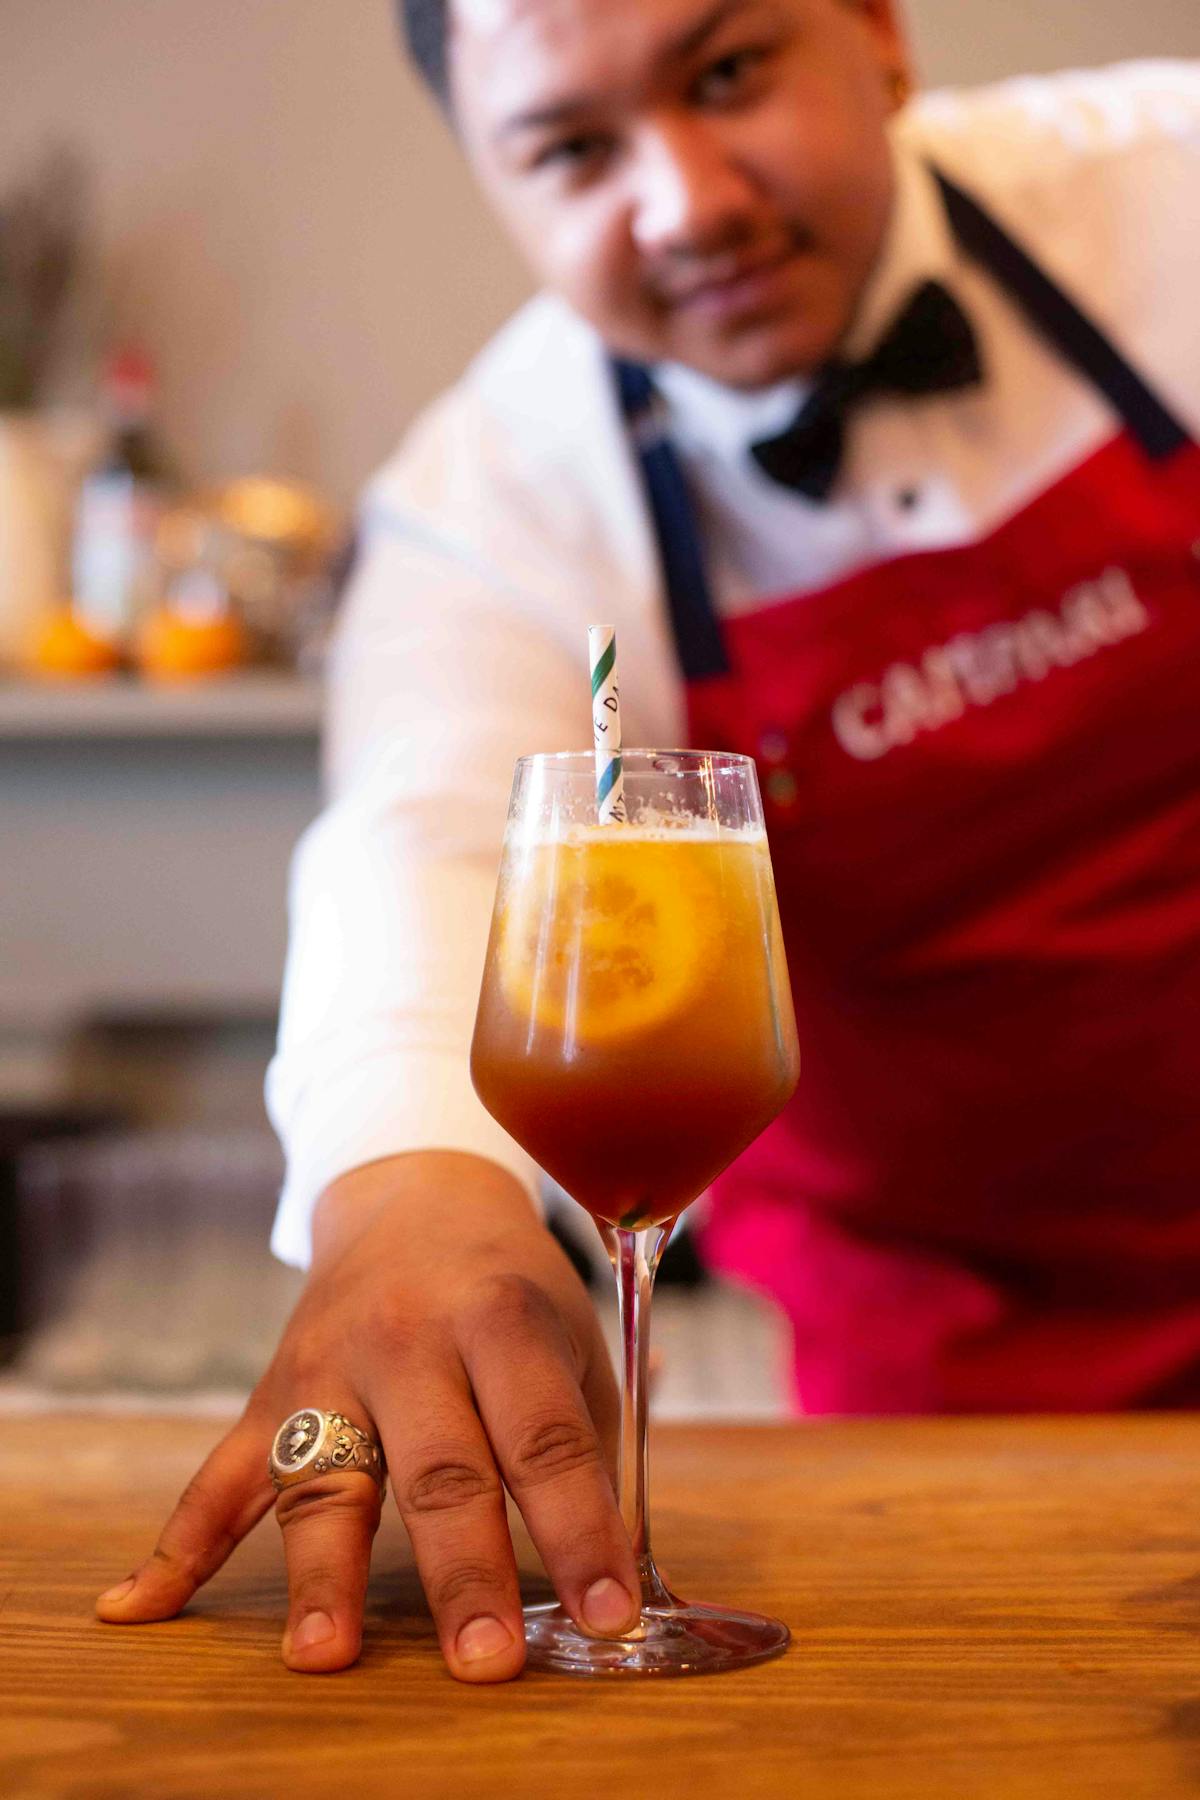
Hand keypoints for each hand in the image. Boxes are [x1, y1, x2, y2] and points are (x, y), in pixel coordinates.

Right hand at [95, 1152, 637, 1681]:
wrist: (415, 1199)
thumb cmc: (511, 1289)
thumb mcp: (570, 1338)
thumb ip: (586, 1444)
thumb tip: (610, 1569)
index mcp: (498, 1318)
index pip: (543, 1437)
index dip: (581, 1528)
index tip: (609, 1614)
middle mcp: (408, 1340)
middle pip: (437, 1467)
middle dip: (464, 1571)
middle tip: (488, 1661)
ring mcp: (327, 1369)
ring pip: (322, 1477)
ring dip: (322, 1573)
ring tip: (324, 1656)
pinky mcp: (268, 1396)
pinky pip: (219, 1475)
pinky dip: (177, 1545)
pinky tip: (137, 1608)